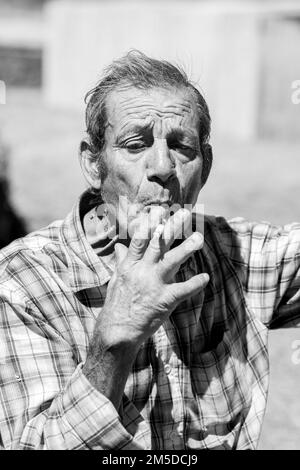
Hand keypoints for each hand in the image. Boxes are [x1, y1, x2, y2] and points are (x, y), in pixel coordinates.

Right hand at [97, 207, 208, 351]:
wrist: (117, 331)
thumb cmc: (116, 304)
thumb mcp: (115, 279)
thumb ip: (122, 261)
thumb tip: (119, 246)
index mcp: (129, 265)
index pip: (140, 239)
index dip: (151, 223)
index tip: (160, 210)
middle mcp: (142, 271)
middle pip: (158, 244)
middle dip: (172, 228)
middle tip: (185, 214)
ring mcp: (153, 285)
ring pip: (171, 262)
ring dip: (186, 249)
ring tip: (199, 238)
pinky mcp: (163, 300)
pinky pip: (182, 290)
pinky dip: (195, 284)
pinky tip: (205, 278)